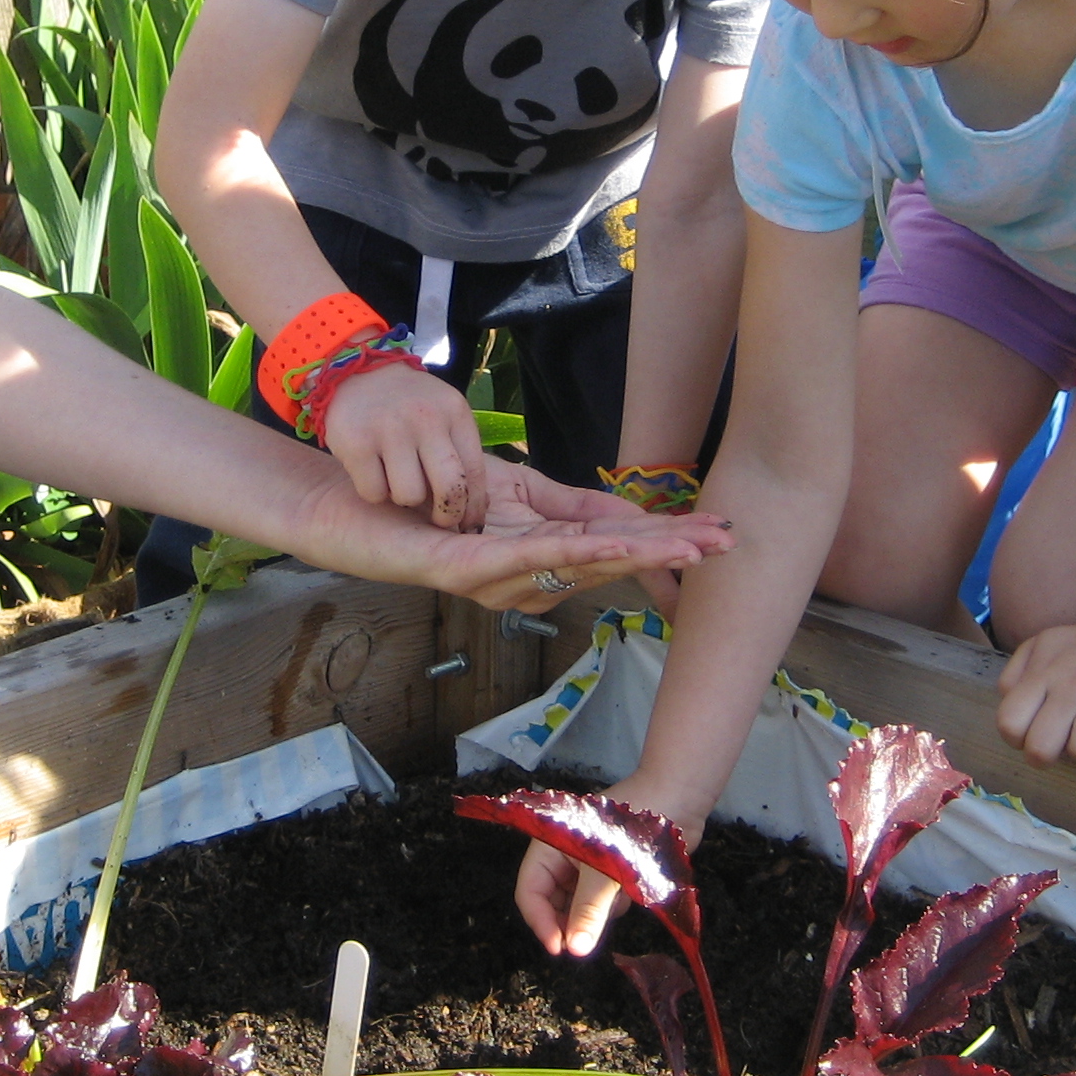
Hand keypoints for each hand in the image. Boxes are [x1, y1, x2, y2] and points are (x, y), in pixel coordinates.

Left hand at [293, 456, 733, 613]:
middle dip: (664, 555)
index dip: (665, 546)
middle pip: (604, 566)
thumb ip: (571, 509)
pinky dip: (568, 552)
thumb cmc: (431, 505)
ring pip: (573, 566)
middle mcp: (522, 582)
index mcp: (539, 564)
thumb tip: (632, 521)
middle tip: (720, 546)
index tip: (718, 536)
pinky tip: (605, 547)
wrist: (355, 508)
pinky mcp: (460, 568)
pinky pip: (523, 558)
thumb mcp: (515, 493)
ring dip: (630, 557)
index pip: (614, 552)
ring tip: (680, 548)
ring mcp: (492, 579)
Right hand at [319, 365, 489, 528]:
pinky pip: (374, 493)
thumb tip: (473, 512)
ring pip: (409, 496)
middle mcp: (425, 419)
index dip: (474, 507)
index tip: (469, 524)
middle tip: (439, 520)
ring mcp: (389, 430)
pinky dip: (374, 493)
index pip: (475, 472)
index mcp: (454, 412)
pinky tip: (372, 473)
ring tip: (397, 479)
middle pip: (449, 490)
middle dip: (447, 514)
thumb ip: (458, 452)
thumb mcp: (442, 414)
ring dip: (403, 498)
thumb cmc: (408, 404)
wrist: (358, 371)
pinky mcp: (356, 443)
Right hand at [513, 769, 707, 957]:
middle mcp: (564, 859)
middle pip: (552, 903)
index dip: (540, 922)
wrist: (678, 800)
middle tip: (585, 944)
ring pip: (579, 908)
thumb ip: (588, 910)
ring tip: (619, 896)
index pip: (530, 891)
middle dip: (569, 922)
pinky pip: (603, 905)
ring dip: (597, 913)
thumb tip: (574, 950)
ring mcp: (588, 869)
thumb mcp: (606, 870)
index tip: (559, 949)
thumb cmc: (633, 826)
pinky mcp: (611, 876)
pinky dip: (615, 906)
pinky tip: (632, 890)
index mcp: (550, 847)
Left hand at [994, 611, 1075, 765]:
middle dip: (1046, 756)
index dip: (1016, 739)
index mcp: (1043, 673)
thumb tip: (1007, 703)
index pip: (1009, 723)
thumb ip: (1016, 675)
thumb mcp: (1040, 647)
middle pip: (1041, 748)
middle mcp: (1072, 686)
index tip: (1030, 735)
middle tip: (1059, 744)